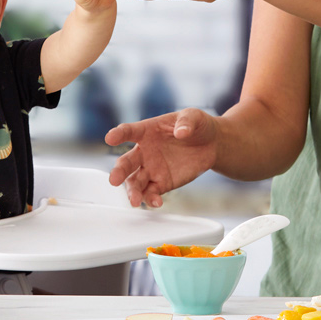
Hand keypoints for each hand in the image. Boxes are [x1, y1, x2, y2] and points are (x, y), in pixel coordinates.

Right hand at [105, 108, 219, 207]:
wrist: (210, 144)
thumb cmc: (196, 125)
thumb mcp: (194, 117)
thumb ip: (186, 122)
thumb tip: (181, 132)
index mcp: (147, 131)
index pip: (129, 131)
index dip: (118, 134)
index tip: (110, 138)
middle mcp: (144, 151)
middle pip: (126, 162)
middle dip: (119, 172)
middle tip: (114, 180)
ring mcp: (151, 169)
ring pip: (135, 182)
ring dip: (132, 192)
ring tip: (135, 201)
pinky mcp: (162, 183)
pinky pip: (152, 192)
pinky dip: (151, 199)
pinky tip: (156, 202)